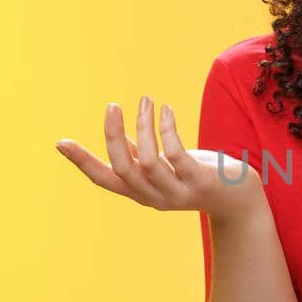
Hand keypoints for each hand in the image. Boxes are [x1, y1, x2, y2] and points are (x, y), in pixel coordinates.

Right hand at [55, 95, 261, 216]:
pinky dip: (168, 130)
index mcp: (141, 192)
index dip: (83, 162)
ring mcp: (178, 192)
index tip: (61, 142)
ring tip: (145, 101)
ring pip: (149, 161)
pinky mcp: (201, 182)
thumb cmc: (199, 178)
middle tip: (112, 106)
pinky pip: (178, 155)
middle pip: (124, 169)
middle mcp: (155, 196)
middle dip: (113, 136)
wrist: (240, 200)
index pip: (105, 179)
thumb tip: (119, 140)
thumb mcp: (166, 169)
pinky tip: (166, 110)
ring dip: (144, 127)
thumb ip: (142, 158)